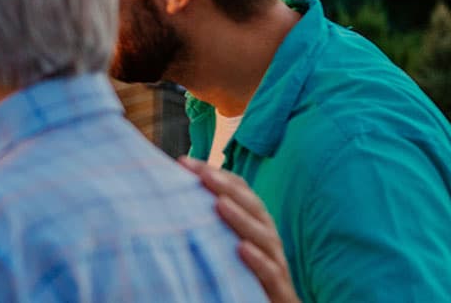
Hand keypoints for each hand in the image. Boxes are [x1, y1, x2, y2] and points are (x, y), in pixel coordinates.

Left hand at [180, 157, 297, 302]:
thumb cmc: (244, 275)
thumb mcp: (224, 245)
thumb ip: (209, 224)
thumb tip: (171, 200)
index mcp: (254, 225)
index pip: (239, 192)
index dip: (215, 174)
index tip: (183, 162)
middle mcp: (266, 238)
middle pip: (252, 206)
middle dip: (226, 187)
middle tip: (201, 172)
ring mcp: (275, 261)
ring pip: (263, 235)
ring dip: (241, 218)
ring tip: (220, 203)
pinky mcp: (278, 287)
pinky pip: (270, 272)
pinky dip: (257, 259)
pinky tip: (241, 248)